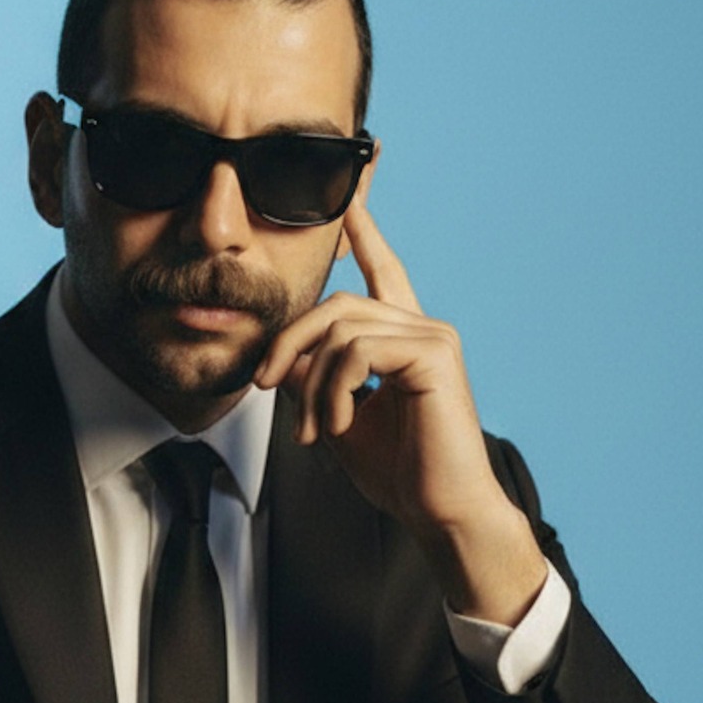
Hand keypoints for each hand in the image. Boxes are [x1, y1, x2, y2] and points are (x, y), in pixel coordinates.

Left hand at [254, 200, 546, 623]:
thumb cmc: (398, 474)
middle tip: (262, 385)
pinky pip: (358, 351)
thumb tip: (278, 356)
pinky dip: (336, 390)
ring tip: (315, 430)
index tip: (352, 190)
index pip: (381, 270)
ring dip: (312, 384)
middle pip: (335, 303)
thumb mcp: (337, 417)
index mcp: (404, 337)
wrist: (440, 513)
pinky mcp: (435, 355)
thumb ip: (311, 379)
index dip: (365, 231)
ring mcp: (433, 337)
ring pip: (340, 330)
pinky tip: (342, 425)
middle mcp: (422, 327)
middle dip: (289, 342)